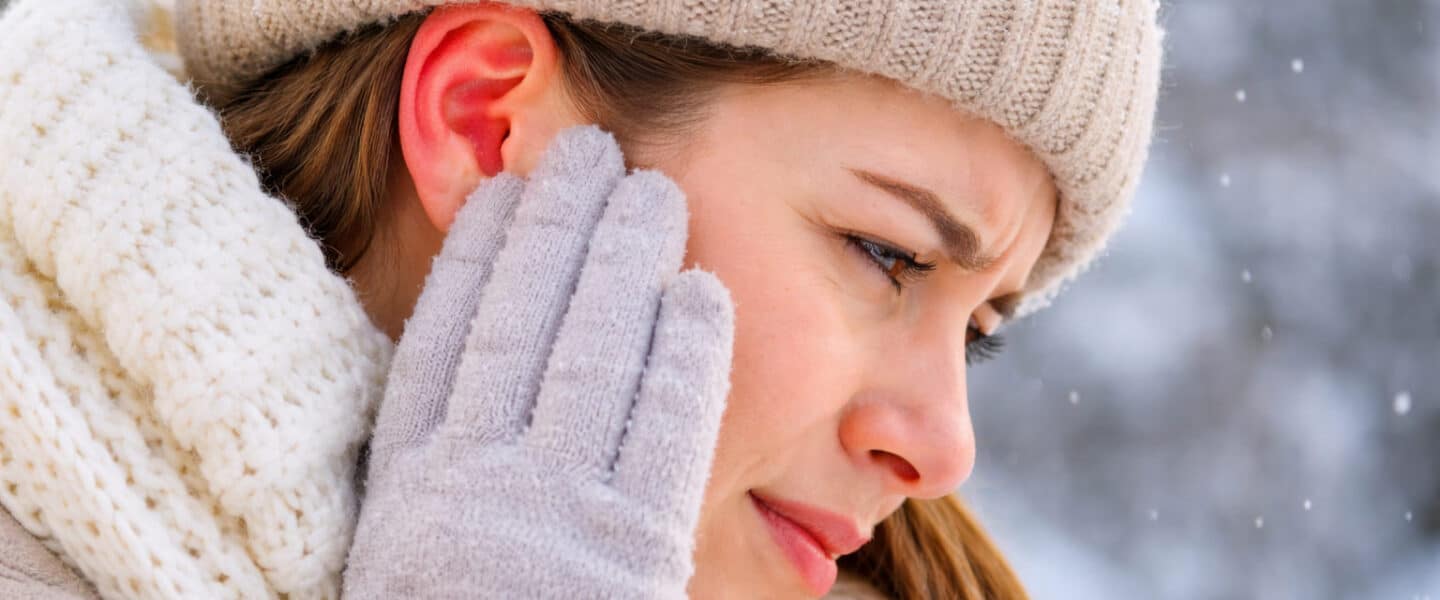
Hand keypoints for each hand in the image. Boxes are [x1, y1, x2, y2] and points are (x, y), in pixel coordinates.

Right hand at [342, 126, 734, 598]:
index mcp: (408, 496)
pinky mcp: (630, 545)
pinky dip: (682, 353)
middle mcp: (472, 487)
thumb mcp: (424, 568)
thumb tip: (482, 392)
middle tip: (586, 156)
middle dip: (554, 231)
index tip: (497, 200)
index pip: (440, 347)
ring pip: (587, 353)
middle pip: (516, 327)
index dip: (473, 264)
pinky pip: (662, 426)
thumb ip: (447, 486)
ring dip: (621, 262)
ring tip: (649, 192)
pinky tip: (699, 293)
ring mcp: (550, 510)